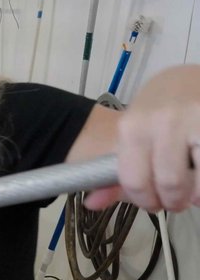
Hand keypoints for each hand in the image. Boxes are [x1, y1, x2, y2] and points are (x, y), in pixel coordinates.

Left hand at [83, 64, 199, 211]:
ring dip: (196, 195)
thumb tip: (91, 204)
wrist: (193, 76)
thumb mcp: (133, 133)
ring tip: (194, 192)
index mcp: (133, 127)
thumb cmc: (161, 109)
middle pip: (169, 184)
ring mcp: (195, 120)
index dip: (145, 200)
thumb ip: (113, 172)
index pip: (134, 180)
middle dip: (174, 201)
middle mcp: (162, 122)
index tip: (153, 204)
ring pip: (198, 182)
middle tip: (177, 201)